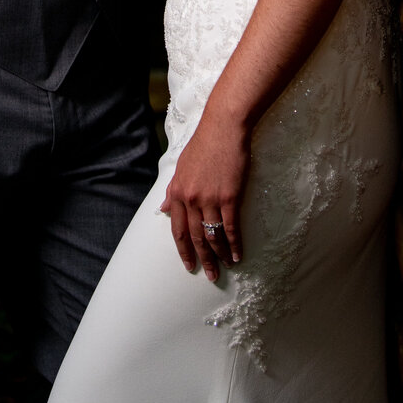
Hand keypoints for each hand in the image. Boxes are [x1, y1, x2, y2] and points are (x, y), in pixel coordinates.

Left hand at [159, 110, 249, 281]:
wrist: (223, 126)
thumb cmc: (204, 143)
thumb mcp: (181, 166)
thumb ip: (172, 190)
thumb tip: (163, 209)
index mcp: (178, 192)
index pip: (178, 229)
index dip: (183, 250)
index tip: (188, 265)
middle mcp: (191, 199)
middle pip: (195, 237)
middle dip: (202, 259)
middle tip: (209, 276)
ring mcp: (209, 198)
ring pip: (213, 235)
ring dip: (219, 255)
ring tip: (226, 267)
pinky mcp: (229, 196)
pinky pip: (231, 227)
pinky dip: (235, 244)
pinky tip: (238, 254)